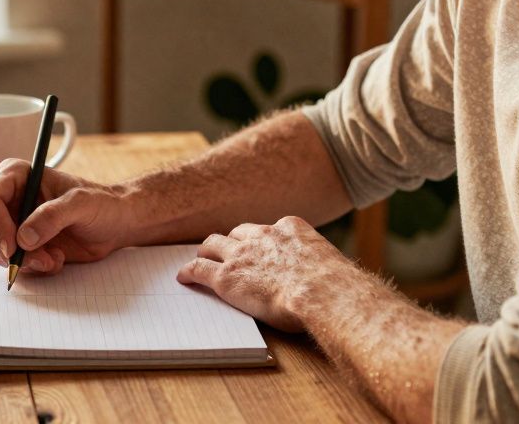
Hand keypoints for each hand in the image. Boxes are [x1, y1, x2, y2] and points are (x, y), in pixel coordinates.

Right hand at [0, 158, 131, 274]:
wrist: (114, 224)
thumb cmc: (101, 204)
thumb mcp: (81, 203)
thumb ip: (53, 216)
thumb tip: (23, 238)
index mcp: (16, 176)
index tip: (15, 246)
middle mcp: (9, 199)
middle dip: (10, 250)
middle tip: (40, 259)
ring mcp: (12, 223)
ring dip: (24, 262)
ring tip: (55, 258)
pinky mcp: (20, 245)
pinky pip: (11, 263)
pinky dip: (32, 268)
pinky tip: (56, 259)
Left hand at [176, 216, 353, 332]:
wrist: (323, 292)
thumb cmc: (334, 287)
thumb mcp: (329, 265)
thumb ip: (317, 266)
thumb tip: (325, 280)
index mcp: (289, 228)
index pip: (268, 230)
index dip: (260, 241)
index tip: (258, 248)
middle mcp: (262, 235)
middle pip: (236, 233)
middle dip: (230, 242)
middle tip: (224, 251)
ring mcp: (241, 255)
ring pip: (213, 244)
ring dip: (207, 251)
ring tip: (201, 258)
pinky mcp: (226, 276)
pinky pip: (199, 268)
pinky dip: (190, 271)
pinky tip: (184, 277)